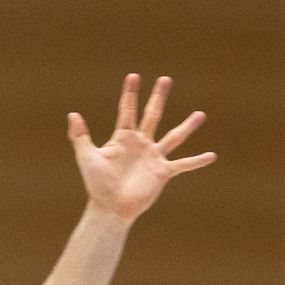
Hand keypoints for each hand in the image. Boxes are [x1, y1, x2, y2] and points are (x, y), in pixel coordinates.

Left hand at [68, 74, 215, 221]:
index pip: (127, 110)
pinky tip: (212, 155)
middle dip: (158, 97)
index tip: (133, 76)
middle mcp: (141, 144)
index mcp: (123, 138)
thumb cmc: (96, 185)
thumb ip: (80, 137)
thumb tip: (72, 114)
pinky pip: (183, 165)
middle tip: (165, 79)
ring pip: (174, 137)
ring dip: (187, 125)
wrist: (110, 209)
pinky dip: (197, 161)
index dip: (130, 93)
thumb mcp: (87, 158)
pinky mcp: (162, 173)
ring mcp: (153, 157)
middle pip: (152, 114)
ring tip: (201, 114)